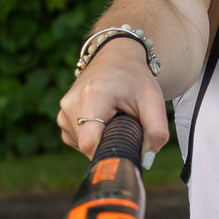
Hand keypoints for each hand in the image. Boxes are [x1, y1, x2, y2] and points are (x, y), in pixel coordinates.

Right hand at [57, 37, 169, 163]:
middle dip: (110, 143)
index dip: (108, 152)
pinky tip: (103, 120)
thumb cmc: (135, 79)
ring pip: (83, 145)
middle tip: (125, 124)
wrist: (116, 56)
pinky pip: (78, 140)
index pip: (90, 143)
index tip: (125, 147)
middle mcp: (71, 103)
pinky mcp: (61, 117)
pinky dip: (93, 136)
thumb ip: (156, 132)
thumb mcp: (154, 101)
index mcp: (92, 96)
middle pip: (89, 146)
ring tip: (114, 117)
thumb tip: (146, 162)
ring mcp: (63, 111)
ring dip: (102, 139)